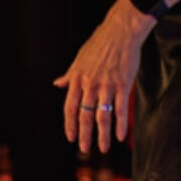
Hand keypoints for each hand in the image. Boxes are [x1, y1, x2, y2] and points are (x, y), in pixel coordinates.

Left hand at [52, 0, 150, 151]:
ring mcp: (106, 85)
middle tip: (84, 149)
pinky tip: (120, 137)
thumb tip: (57, 83)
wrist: (119, 32)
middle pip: (84, 115)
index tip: (70, 137)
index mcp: (77, 78)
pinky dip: (120, 125)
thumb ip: (70, 74)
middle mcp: (90, 84)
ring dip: (102, 135)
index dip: (69, 123)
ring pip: (102, 116)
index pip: (70, 107)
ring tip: (103, 148)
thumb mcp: (79, 58)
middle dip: (84, 134)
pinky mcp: (122, 85)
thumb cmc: (99, 44)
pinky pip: (120, 110)